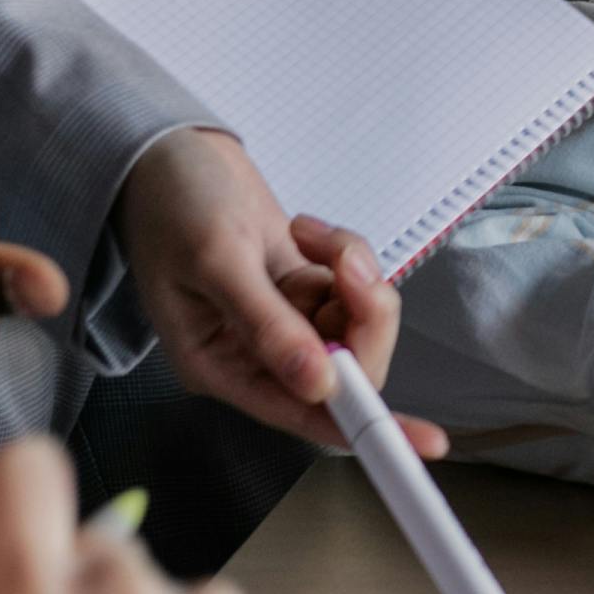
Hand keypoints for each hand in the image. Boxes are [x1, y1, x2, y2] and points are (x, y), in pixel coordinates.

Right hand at [114, 128, 440, 455]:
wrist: (170, 151)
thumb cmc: (170, 203)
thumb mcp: (216, 260)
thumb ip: (267, 325)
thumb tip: (319, 385)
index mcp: (221, 366)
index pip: (306, 415)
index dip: (368, 429)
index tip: (423, 442)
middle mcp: (255, 354)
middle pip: (346, 368)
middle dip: (365, 318)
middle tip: (347, 266)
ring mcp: (283, 320)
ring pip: (356, 324)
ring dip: (356, 278)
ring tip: (312, 235)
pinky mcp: (301, 288)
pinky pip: (352, 289)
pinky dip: (348, 257)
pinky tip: (307, 231)